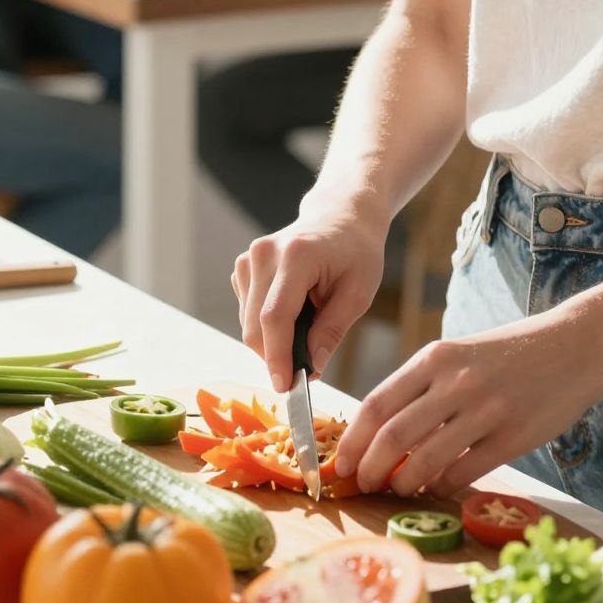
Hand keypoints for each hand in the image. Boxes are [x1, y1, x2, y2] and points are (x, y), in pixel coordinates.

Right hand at [232, 193, 387, 392]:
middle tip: (307, 371)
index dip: (277, 357)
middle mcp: (264, 254)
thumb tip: (311, 369)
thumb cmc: (356, 251)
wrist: (341, 215)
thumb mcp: (359, 292)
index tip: (285, 387)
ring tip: (308, 331)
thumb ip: (332, 330)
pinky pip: (247, 312)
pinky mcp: (243, 267)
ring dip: (273, 342)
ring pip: (248, 324)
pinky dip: (267, 326)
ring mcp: (248, 259)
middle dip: (277, 357)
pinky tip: (294, 313)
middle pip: (255, 326)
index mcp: (296, 256)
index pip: (275, 316)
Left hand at [334, 313, 593, 496]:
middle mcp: (456, 383)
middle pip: (393, 435)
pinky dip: (443, 486)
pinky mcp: (513, 437)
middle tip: (363, 484)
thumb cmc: (512, 352)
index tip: (341, 462)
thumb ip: (424, 386)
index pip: (377, 403)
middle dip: (369, 467)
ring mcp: (486, 411)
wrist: (577, 345)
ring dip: (404, 482)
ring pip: (425, 459)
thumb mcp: (460, 353)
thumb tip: (382, 432)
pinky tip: (437, 488)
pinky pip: (464, 471)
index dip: (353, 440)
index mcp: (436, 358)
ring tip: (398, 489)